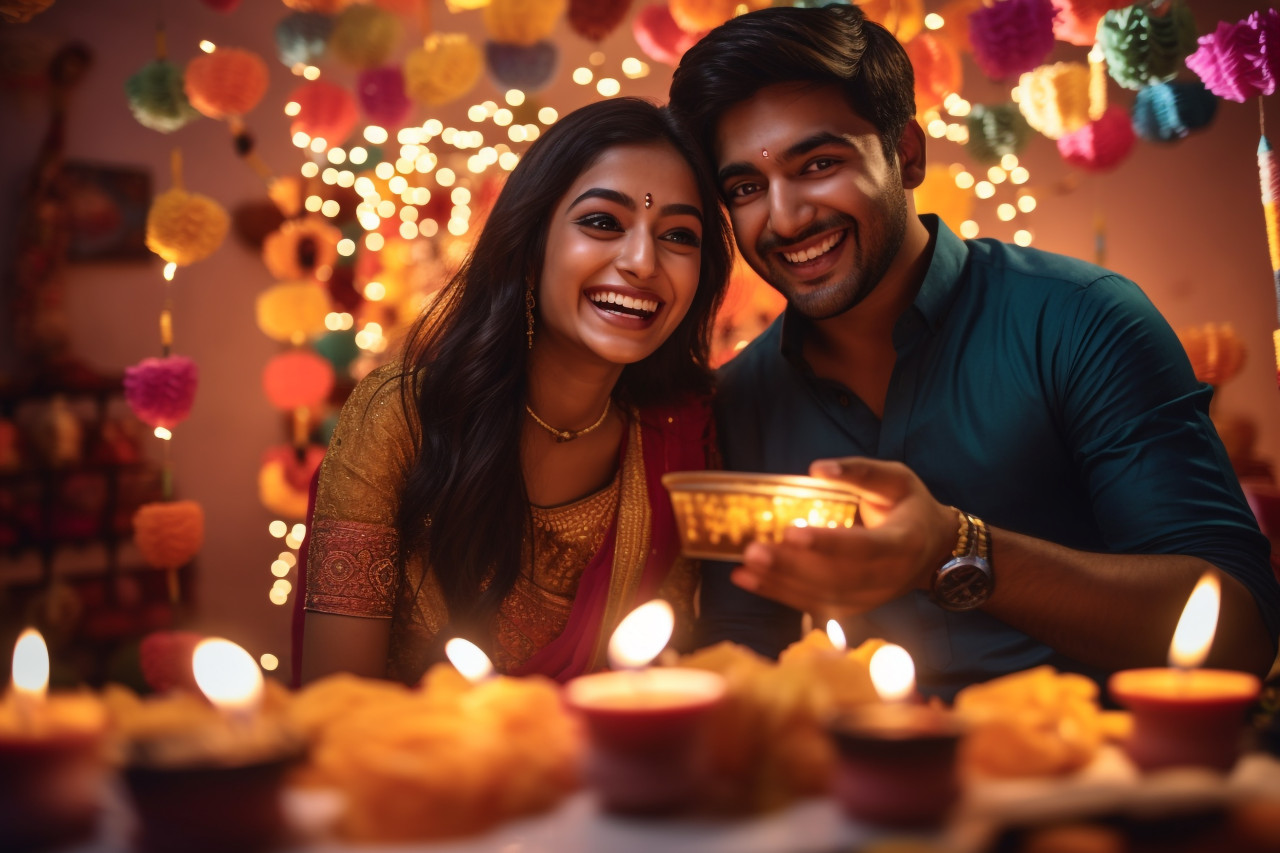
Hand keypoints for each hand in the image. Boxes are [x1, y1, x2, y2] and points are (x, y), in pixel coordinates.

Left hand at [731, 457, 957, 613]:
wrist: (933, 552)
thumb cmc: (911, 507)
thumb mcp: (897, 479)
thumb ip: (861, 471)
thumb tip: (818, 468)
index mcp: (904, 543)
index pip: (864, 548)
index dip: (829, 544)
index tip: (792, 533)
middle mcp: (888, 578)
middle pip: (837, 578)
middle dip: (791, 567)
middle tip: (753, 551)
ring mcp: (871, 598)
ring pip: (822, 597)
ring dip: (779, 584)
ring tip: (744, 567)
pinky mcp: (853, 607)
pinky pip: (814, 604)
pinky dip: (779, 594)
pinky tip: (749, 581)